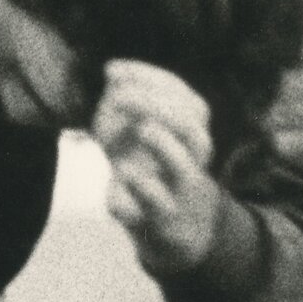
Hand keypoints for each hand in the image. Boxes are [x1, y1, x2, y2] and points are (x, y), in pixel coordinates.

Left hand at [91, 59, 219, 275]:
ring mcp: (177, 193)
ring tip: (140, 129)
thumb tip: (113, 74)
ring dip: (163, 145)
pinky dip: (139, 189)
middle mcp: (191, 162)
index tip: (111, 69)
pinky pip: (154, 208)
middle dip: (158, 106)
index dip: (151, 80)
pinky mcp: (157, 222)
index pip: (185, 100)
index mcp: (191, 136)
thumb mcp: (133, 135)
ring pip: (184, 168)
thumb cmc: (148, 171)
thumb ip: (123, 103)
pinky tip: (121, 171)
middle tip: (119, 96)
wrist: (168, 232)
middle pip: (192, 129)